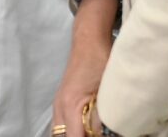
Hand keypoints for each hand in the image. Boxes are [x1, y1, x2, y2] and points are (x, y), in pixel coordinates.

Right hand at [53, 0, 117, 136]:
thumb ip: (104, 116)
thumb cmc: (99, 61)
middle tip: (95, 135)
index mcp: (70, 105)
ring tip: (91, 133)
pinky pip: (61, 125)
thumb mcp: (106, 90)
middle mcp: (60, 107)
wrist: (88, 41)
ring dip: (72, 135)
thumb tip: (108, 133)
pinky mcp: (62, 101)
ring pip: (59, 132)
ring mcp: (58, 104)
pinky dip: (70, 131)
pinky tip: (84, 130)